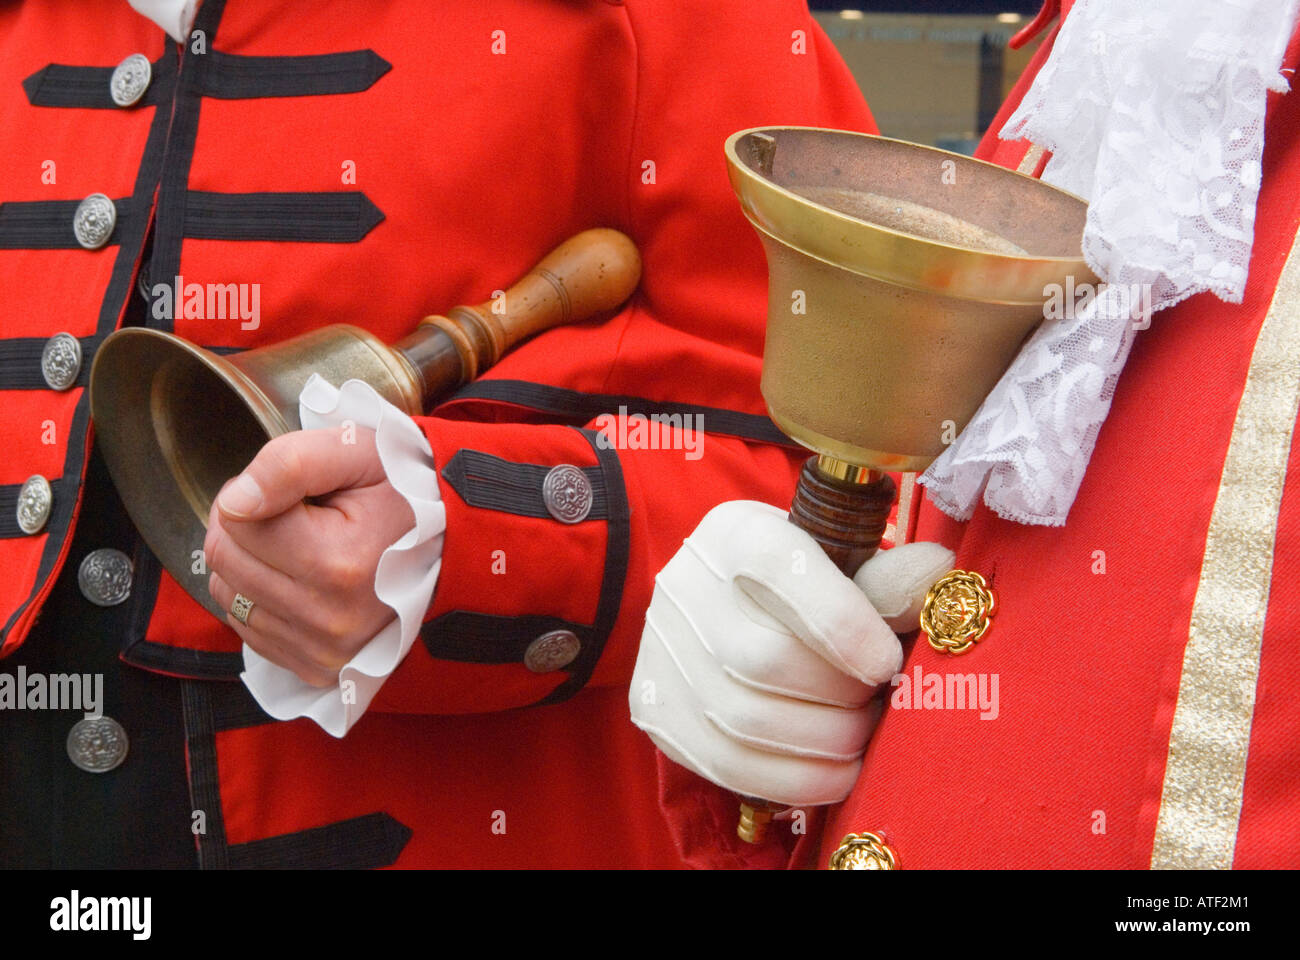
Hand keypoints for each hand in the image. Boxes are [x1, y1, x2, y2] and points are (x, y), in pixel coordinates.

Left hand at [204, 426, 413, 686]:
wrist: (455, 544)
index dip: (251, 491)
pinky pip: (249, 630)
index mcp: (338, 562)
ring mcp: (324, 650)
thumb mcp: (359, 452)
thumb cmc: (407, 491)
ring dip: (248, 562)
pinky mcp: (319, 669)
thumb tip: (235, 503)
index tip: (292, 489)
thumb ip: (290, 464)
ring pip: (228, 596)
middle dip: (243, 525)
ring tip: (294, 543)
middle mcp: (328, 618)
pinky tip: (299, 577)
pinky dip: (261, 599)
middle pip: (225, 559)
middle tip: (287, 511)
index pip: (235, 520)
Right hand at [629, 500, 952, 805]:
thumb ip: (884, 579)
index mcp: (736, 533)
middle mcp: (685, 586)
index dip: (840, 622)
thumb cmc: (799, 586)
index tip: (886, 661)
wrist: (717, 607)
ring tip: (860, 732)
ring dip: (826, 740)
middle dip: (841, 694)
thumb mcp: (838, 564)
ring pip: (746, 719)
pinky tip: (835, 768)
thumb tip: (937, 574)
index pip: (778, 568)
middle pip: (765, 659)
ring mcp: (660, 651)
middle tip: (878, 700)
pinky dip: (796, 778)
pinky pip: (728, 764)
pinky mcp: (655, 710)